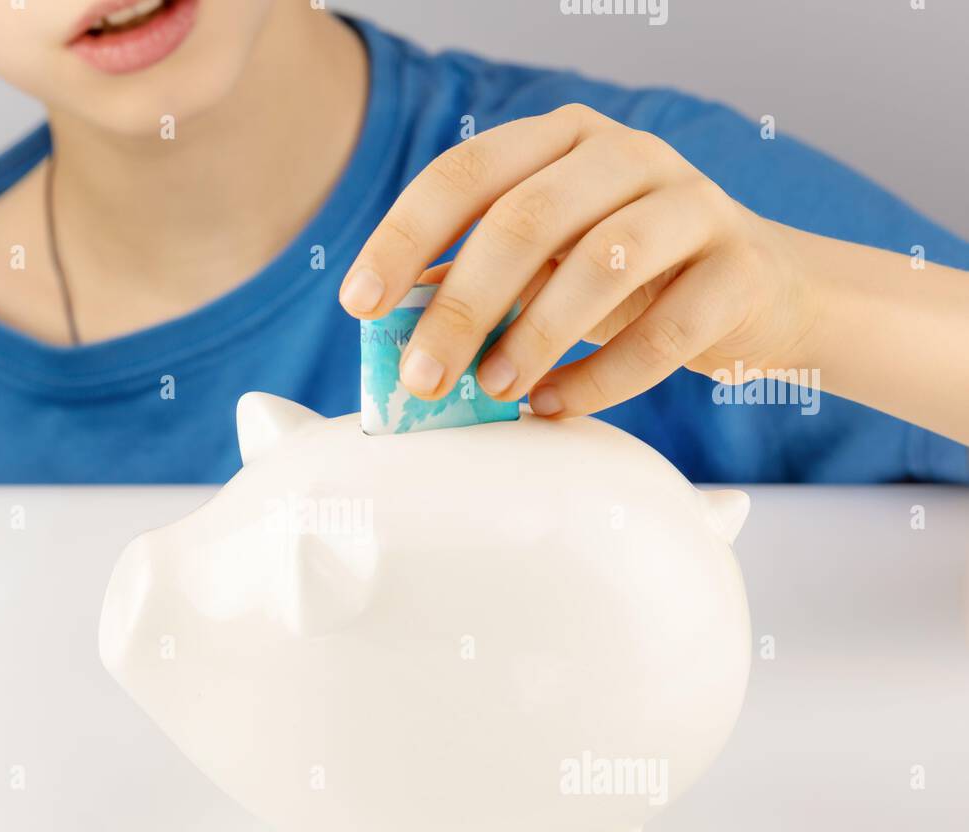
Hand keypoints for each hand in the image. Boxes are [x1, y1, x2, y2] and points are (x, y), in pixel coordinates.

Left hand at [338, 103, 818, 418]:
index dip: (404, 237)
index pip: (465, 173)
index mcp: (561, 140)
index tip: (359, 304)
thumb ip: (476, 276)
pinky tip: (556, 406)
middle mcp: (626, 154)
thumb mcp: (546, 263)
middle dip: (461, 307)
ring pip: (601, 264)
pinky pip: (665, 330)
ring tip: (491, 392)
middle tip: (422, 379)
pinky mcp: (739, 269)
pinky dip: (603, 377)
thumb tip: (389, 322)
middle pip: (525, 219)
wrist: (758, 290)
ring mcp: (692, 203)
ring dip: (532, 338)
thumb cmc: (626, 278)